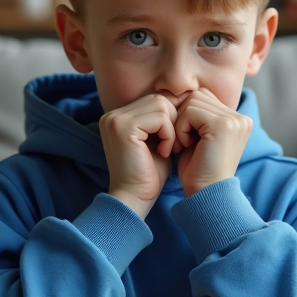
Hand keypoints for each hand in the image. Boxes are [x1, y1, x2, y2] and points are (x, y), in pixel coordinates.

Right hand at [100, 93, 177, 218]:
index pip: (155, 100)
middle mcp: (113, 115)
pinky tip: (164, 152)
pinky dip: (168, 134)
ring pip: (161, 105)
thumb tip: (183, 98)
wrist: (134, 199)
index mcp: (119, 117)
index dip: (172, 117)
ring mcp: (116, 120)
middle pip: (159, 99)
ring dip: (172, 128)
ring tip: (168, 149)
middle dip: (173, 121)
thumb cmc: (149, 174)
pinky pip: (160, 117)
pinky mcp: (123, 127)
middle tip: (174, 146)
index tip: (176, 140)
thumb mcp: (157, 140)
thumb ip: (163, 120)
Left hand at [173, 89, 252, 196]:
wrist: (206, 195)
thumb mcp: (200, 137)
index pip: (204, 97)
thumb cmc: (199, 170)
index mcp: (238, 120)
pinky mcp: (224, 125)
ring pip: (193, 101)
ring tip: (184, 144)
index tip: (186, 139)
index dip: (188, 114)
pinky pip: (190, 111)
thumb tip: (183, 93)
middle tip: (182, 142)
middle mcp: (241, 118)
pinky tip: (185, 146)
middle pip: (199, 95)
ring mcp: (235, 121)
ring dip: (181, 122)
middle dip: (184, 116)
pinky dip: (181, 128)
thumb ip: (198, 115)